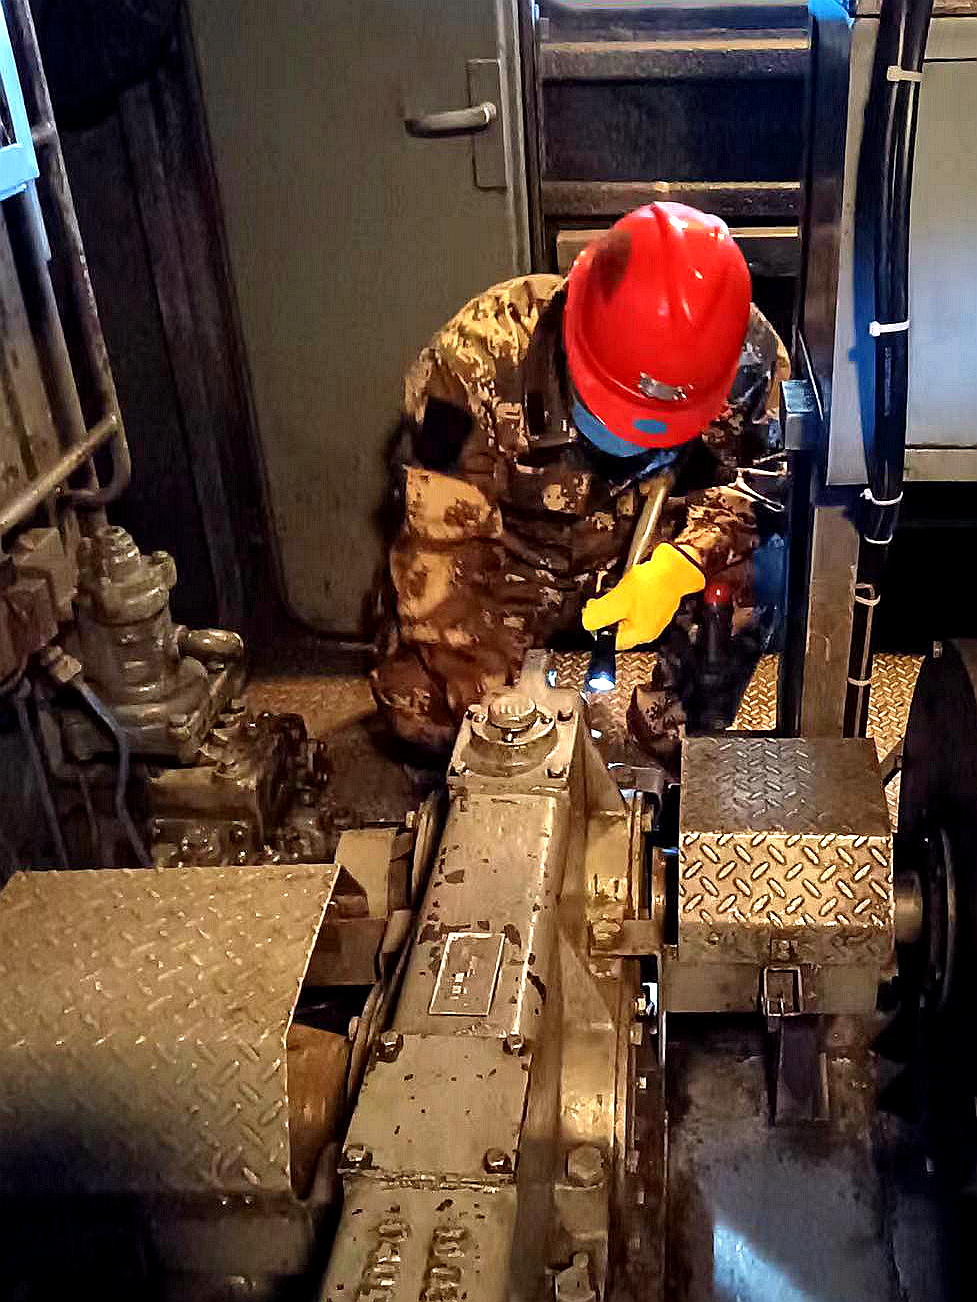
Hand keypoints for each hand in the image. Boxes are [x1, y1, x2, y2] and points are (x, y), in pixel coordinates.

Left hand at [582, 544, 705, 650]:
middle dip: (606, 613)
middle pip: (617, 628)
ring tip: (619, 589)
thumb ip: (598, 615)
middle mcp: (648, 629)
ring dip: (617, 602)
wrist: (678, 565)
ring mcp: (653, 616)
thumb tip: (586, 622)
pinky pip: (636, 603)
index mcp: (639, 634)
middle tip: (602, 598)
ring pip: (626, 614)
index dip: (597, 627)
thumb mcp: (617, 601)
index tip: (591, 611)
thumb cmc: (653, 584)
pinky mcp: (656, 602)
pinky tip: (630, 584)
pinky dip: (629, 595)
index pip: (610, 642)